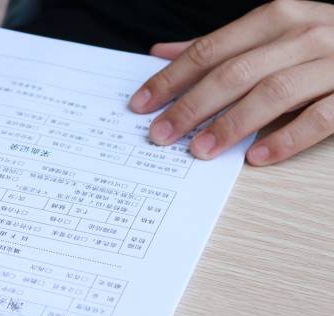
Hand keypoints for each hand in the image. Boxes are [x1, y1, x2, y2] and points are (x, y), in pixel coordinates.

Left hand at [129, 0, 333, 165]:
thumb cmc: (322, 44)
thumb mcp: (271, 33)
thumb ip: (219, 46)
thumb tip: (161, 53)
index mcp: (277, 18)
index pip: (209, 50)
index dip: (171, 79)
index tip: (140, 104)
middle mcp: (304, 35)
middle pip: (234, 72)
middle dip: (191, 106)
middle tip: (161, 134)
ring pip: (273, 93)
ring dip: (231, 125)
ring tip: (199, 150)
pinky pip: (320, 118)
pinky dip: (286, 139)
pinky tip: (257, 158)